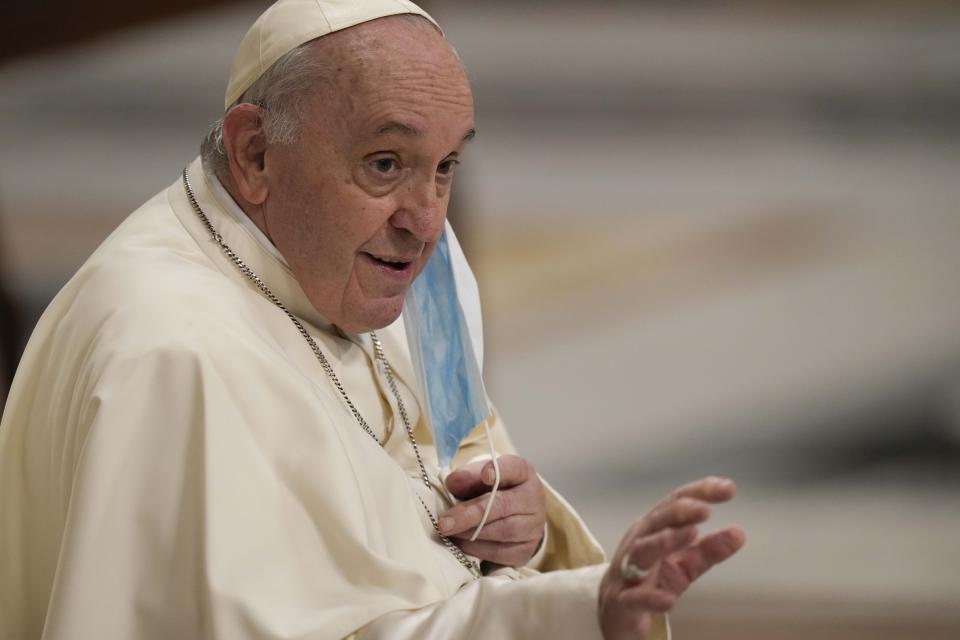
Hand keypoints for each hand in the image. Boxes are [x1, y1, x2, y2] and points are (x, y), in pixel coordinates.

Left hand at [439, 455, 546, 566]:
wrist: (514, 516)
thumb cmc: (494, 491)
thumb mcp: (481, 477)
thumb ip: (468, 477)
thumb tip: (452, 481)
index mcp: (523, 473)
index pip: (515, 468)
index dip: (500, 470)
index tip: (484, 474)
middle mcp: (533, 499)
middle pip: (504, 505)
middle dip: (471, 514)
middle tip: (445, 522)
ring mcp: (534, 526)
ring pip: (504, 531)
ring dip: (472, 533)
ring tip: (449, 532)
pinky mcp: (526, 550)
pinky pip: (502, 553)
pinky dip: (478, 549)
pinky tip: (461, 544)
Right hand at [598, 477, 745, 639]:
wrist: (615, 613)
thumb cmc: (650, 580)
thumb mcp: (684, 564)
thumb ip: (709, 550)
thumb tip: (739, 533)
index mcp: (654, 528)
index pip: (675, 503)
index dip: (699, 492)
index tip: (728, 488)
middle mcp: (639, 542)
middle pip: (656, 521)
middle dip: (679, 512)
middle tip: (705, 509)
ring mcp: (628, 571)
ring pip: (642, 552)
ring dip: (664, 541)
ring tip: (690, 534)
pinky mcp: (623, 602)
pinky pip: (635, 598)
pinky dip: (651, 598)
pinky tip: (670, 600)